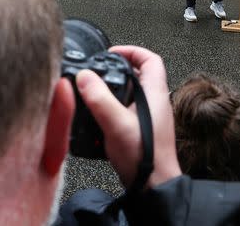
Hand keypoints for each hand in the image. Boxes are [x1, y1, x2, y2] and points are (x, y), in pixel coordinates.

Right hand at [76, 45, 181, 189]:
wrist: (153, 188)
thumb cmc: (145, 158)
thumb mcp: (116, 124)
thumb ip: (99, 99)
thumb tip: (85, 76)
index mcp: (155, 94)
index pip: (150, 59)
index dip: (132, 51)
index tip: (112, 53)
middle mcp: (154, 103)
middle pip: (137, 75)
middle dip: (115, 71)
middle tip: (97, 73)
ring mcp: (148, 118)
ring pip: (129, 94)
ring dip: (111, 92)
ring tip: (93, 94)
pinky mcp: (140, 131)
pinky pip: (125, 112)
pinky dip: (110, 110)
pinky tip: (97, 119)